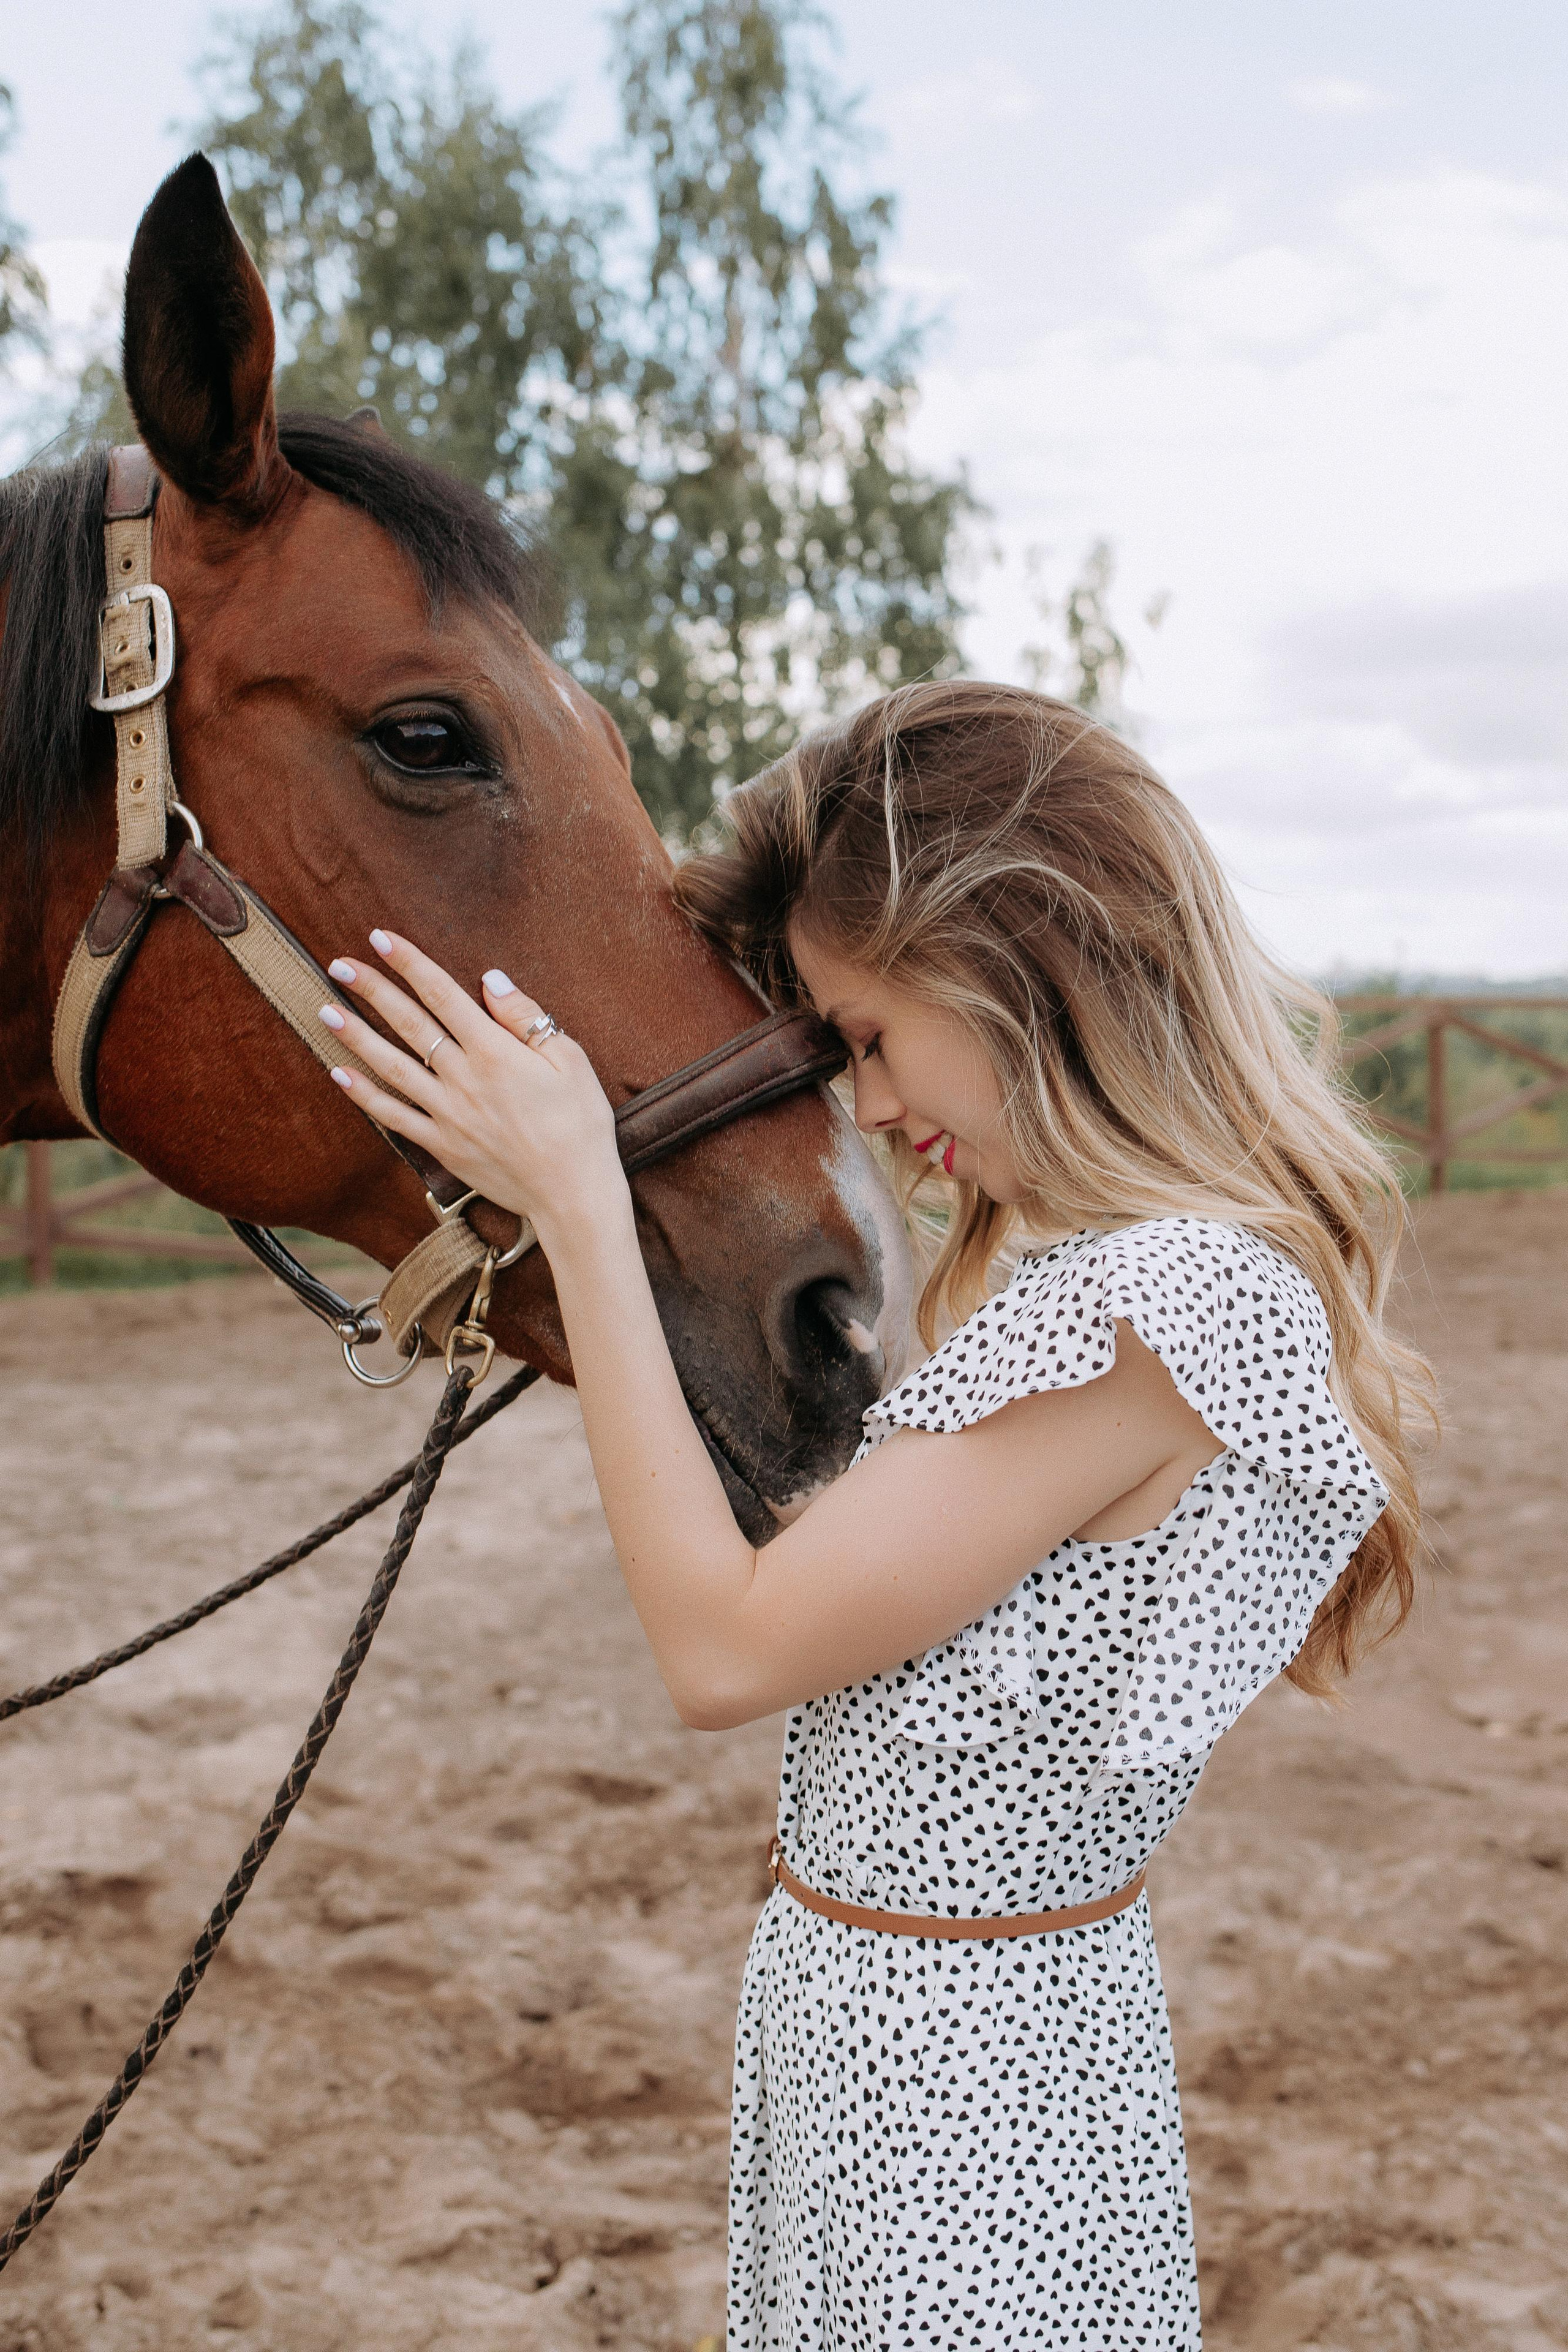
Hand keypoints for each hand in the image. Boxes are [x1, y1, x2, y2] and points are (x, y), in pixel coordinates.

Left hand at [317, 928, 629, 1250]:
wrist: (572, 1194)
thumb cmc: (580, 1124)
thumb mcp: (570, 1060)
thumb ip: (526, 1018)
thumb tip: (490, 980)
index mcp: (495, 1052)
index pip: (443, 995)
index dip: (410, 963)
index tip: (381, 938)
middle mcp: (463, 1079)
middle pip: (409, 1023)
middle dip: (372, 990)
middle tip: (339, 965)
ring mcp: (447, 1114)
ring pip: (391, 1066)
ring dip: (355, 1036)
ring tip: (325, 1009)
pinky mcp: (442, 1145)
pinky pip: (393, 1116)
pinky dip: (364, 1095)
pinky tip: (339, 1074)